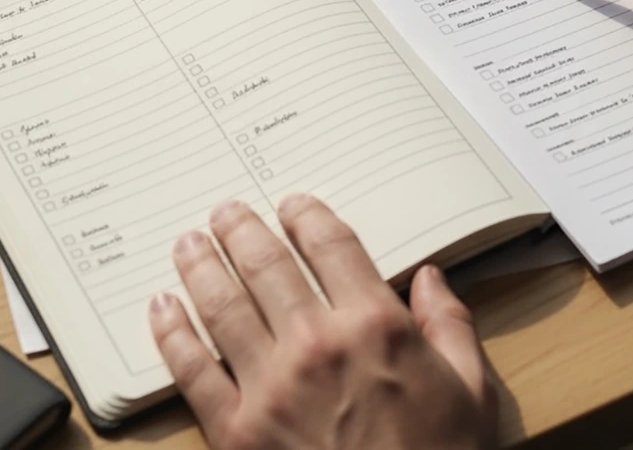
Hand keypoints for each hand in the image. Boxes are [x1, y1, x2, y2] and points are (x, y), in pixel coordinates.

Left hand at [150, 195, 494, 449]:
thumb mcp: (471, 391)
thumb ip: (451, 325)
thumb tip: (431, 278)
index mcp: (376, 327)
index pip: (332, 246)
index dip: (308, 216)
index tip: (292, 205)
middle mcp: (318, 346)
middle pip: (268, 266)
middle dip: (242, 230)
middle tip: (225, 212)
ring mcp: (271, 390)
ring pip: (223, 307)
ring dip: (202, 267)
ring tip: (188, 243)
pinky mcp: (236, 435)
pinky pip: (193, 372)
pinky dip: (173, 334)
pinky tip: (162, 308)